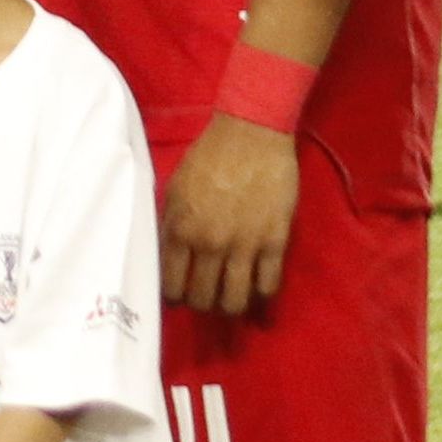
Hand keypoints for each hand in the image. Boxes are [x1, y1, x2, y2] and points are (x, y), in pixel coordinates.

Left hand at [164, 110, 303, 318]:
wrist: (251, 134)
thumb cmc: (208, 157)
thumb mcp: (174, 189)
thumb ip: (170, 225)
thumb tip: (166, 257)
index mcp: (180, 230)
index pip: (171, 285)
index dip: (174, 298)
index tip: (179, 297)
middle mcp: (209, 243)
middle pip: (203, 298)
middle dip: (202, 304)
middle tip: (206, 298)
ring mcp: (244, 244)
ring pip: (235, 300)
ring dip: (231, 307)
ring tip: (230, 301)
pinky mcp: (275, 240)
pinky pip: (269, 284)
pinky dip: (262, 295)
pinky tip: (258, 291)